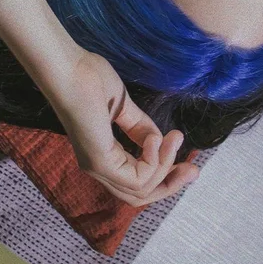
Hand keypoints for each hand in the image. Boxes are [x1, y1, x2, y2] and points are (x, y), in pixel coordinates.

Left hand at [44, 48, 199, 206]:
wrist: (68, 67)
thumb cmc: (88, 78)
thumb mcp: (124, 107)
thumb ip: (141, 127)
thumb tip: (161, 141)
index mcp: (101, 155)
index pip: (135, 183)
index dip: (164, 176)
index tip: (187, 161)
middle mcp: (97, 167)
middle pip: (138, 196)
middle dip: (170, 185)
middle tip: (194, 169)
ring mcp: (97, 166)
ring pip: (141, 189)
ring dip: (165, 166)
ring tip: (174, 138)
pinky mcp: (99, 161)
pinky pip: (137, 178)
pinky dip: (154, 161)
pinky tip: (156, 138)